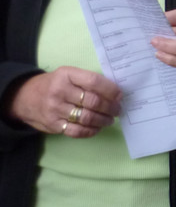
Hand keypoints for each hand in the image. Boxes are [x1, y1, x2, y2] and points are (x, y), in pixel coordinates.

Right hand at [3, 66, 120, 136]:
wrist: (24, 97)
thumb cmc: (54, 84)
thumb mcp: (68, 75)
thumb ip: (87, 81)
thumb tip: (114, 92)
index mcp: (66, 75)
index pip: (94, 81)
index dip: (111, 90)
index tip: (120, 95)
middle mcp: (60, 91)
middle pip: (93, 101)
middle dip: (110, 107)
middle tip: (118, 110)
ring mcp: (55, 109)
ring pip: (87, 117)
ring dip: (103, 120)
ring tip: (110, 119)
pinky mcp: (53, 125)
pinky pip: (76, 131)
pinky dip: (91, 131)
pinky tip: (97, 128)